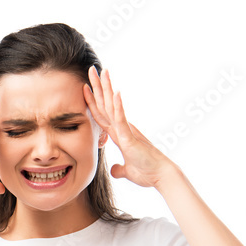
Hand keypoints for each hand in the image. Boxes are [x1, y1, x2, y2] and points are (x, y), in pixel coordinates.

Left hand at [83, 66, 176, 188]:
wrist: (161, 177)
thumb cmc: (147, 172)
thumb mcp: (128, 171)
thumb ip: (119, 169)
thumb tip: (114, 170)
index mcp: (120, 135)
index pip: (102, 115)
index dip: (92, 101)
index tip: (85, 87)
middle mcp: (122, 129)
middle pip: (106, 104)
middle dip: (98, 87)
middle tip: (91, 69)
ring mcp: (126, 131)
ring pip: (113, 107)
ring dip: (107, 89)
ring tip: (102, 72)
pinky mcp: (131, 138)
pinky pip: (122, 120)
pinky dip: (118, 107)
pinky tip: (116, 92)